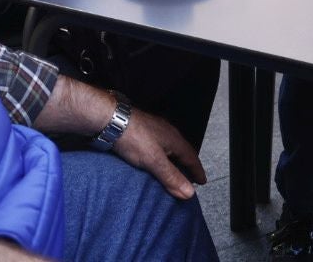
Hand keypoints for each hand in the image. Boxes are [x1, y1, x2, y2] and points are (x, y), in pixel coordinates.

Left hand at [34, 77, 206, 199]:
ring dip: (174, 161)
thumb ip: (171, 177)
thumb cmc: (134, 138)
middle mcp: (167, 133)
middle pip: (182, 152)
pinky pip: (158, 146)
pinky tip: (154, 161)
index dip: (197, 171)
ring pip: (170, 149)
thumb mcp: (154, 161)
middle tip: (190, 180)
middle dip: (187, 166)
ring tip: (173, 172)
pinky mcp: (142, 131)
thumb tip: (190, 194)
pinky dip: (162, 157)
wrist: (110, 119)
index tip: (202, 182)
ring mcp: (154, 130)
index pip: (192, 157)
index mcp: (174, 139)